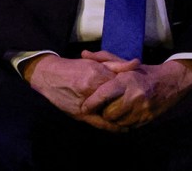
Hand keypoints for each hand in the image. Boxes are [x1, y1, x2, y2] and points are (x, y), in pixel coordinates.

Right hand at [22, 52, 137, 131]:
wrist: (48, 76)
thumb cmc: (72, 68)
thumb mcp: (94, 63)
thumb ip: (116, 64)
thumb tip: (137, 63)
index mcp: (97, 74)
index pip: (123, 86)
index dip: (133, 91)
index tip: (142, 94)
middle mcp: (92, 88)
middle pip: (119, 100)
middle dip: (130, 105)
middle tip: (143, 109)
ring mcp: (86, 102)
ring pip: (112, 113)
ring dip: (124, 117)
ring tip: (134, 119)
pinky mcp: (81, 113)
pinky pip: (101, 123)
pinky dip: (113, 127)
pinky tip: (122, 128)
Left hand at [80, 55, 191, 127]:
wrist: (169, 82)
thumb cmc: (140, 72)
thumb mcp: (122, 62)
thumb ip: (102, 59)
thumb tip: (83, 54)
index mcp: (126, 81)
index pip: (104, 95)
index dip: (92, 103)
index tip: (84, 106)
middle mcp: (135, 96)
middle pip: (109, 112)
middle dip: (102, 111)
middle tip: (99, 107)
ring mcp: (142, 109)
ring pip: (118, 121)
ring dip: (112, 118)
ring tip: (110, 110)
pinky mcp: (147, 119)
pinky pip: (128, 126)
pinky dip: (122, 122)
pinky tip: (121, 114)